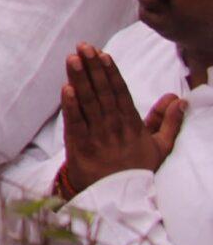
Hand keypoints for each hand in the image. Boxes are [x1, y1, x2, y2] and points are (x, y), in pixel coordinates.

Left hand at [58, 44, 184, 196]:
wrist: (120, 198)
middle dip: (92, 68)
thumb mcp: (160, 146)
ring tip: (72, 58)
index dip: (111, 73)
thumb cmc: (138, 169)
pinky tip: (66, 88)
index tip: (103, 54)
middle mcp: (114, 126)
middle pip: (102, 92)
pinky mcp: (80, 146)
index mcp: (131, 124)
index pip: (120, 93)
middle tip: (83, 47)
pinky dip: (70, 106)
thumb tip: (179, 99)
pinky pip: (75, 123)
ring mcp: (97, 135)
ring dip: (80, 79)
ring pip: (88, 103)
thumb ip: (169, 121)